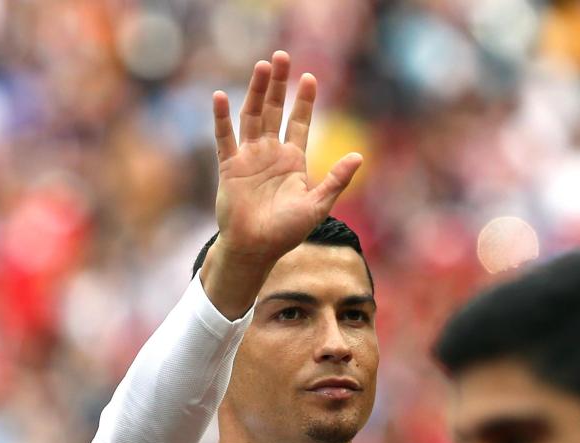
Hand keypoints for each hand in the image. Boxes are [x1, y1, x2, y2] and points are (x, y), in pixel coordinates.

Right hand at [212, 50, 361, 264]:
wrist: (256, 248)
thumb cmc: (286, 232)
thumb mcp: (317, 205)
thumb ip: (336, 180)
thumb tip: (359, 156)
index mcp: (292, 161)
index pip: (299, 123)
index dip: (304, 101)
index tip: (310, 78)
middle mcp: (270, 154)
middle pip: (274, 111)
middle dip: (279, 85)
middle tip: (282, 57)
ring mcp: (249, 158)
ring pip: (251, 116)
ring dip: (256, 92)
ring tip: (262, 67)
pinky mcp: (229, 167)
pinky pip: (224, 138)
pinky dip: (222, 118)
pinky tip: (220, 96)